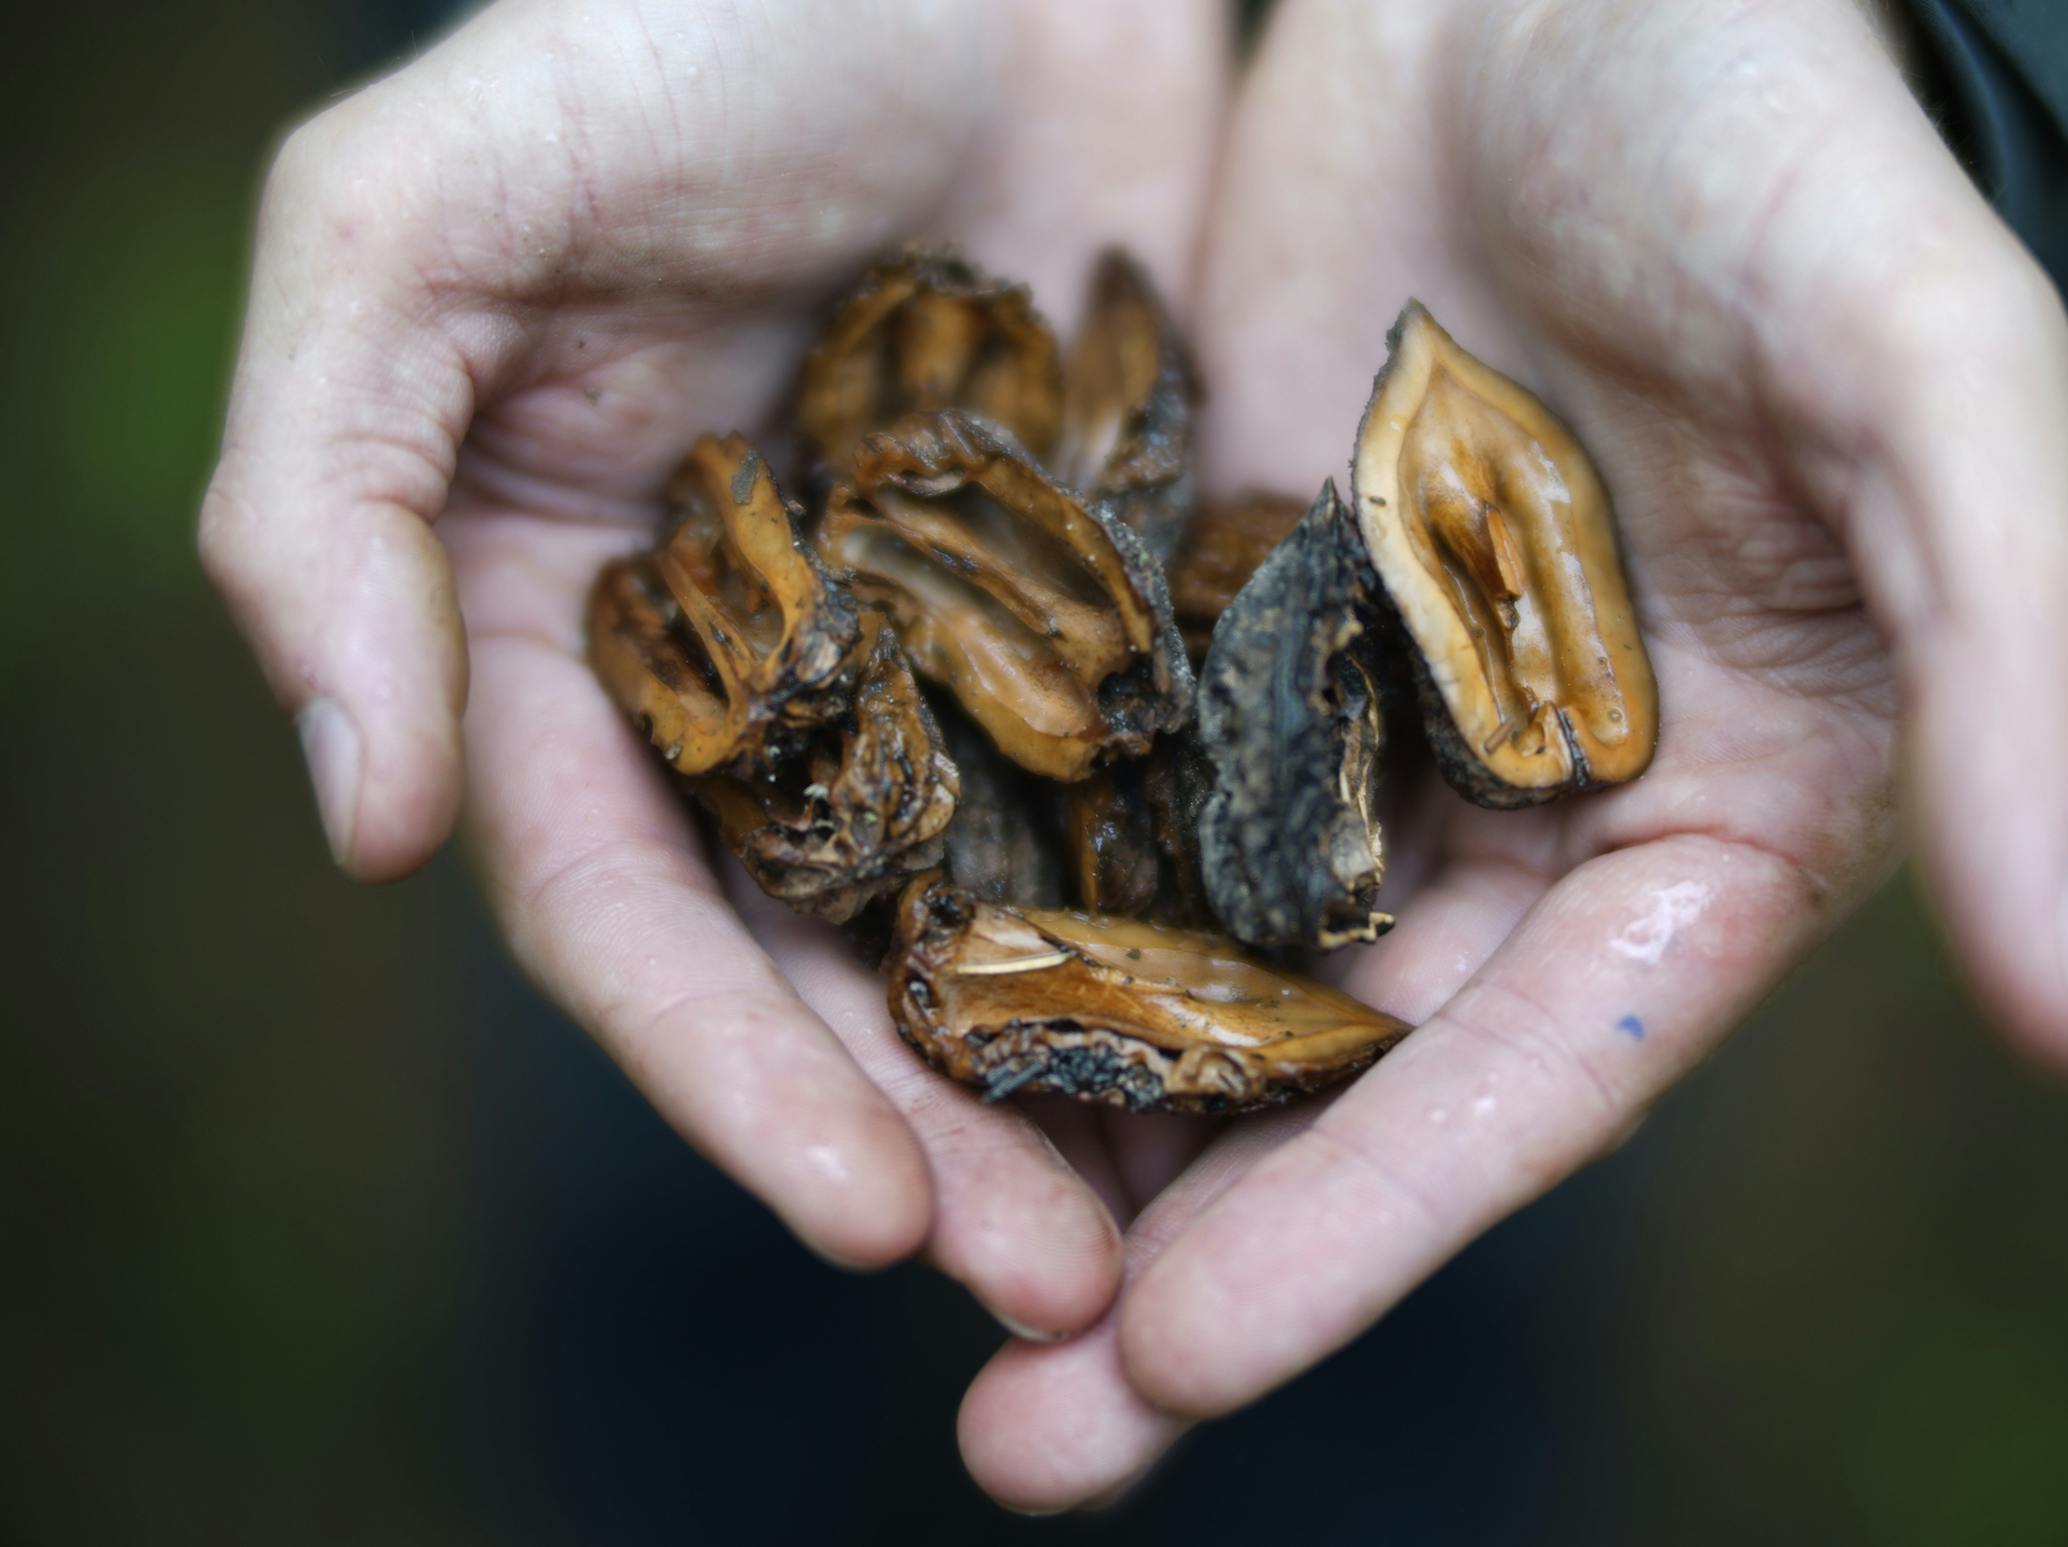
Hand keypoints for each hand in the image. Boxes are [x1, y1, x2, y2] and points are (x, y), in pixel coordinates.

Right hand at [198, 0, 1229, 1336]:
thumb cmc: (675, 21)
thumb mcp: (418, 217)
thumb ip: (324, 500)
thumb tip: (353, 813)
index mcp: (579, 638)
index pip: (631, 911)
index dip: (726, 1076)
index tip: (865, 1213)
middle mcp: (764, 683)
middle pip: (830, 964)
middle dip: (926, 1136)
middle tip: (1057, 1292)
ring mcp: (951, 654)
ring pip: (1008, 913)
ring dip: (1080, 1081)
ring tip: (1185, 1229)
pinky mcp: (1117, 598)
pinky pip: (1165, 783)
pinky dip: (1210, 912)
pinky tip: (1300, 1030)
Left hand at [956, 0, 2067, 1509]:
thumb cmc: (1780, 142)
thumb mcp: (1932, 384)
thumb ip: (2013, 674)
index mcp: (1692, 817)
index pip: (1525, 1080)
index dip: (1366, 1234)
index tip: (1183, 1369)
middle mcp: (1500, 809)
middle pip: (1332, 1082)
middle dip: (1183, 1267)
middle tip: (1017, 1453)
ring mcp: (1332, 723)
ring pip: (1180, 966)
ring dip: (1051, 1131)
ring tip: (896, 1275)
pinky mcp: (1191, 613)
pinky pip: (1077, 788)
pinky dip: (984, 902)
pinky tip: (851, 1009)